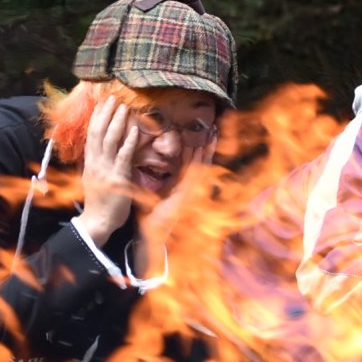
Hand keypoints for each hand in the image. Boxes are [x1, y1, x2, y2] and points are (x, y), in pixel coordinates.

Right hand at [75, 98, 139, 244]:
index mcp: (90, 161)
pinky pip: (123, 156)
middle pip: (98, 132)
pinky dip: (128, 142)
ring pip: (109, 140)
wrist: (97, 221)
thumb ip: (97, 162)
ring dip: (117, 122)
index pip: (91, 134)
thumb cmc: (99, 201)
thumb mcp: (93, 178)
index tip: (102, 103)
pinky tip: (134, 130)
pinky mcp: (117, 178)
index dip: (96, 117)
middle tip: (112, 98)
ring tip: (123, 107)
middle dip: (105, 113)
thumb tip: (99, 149)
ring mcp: (105, 169)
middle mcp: (95, 162)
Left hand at [142, 131, 218, 255]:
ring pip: (201, 165)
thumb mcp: (154, 194)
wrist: (154, 232)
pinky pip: (196, 173)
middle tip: (211, 130)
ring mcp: (192, 190)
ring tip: (211, 134)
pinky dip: (200, 160)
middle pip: (200, 162)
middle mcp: (189, 186)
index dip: (195, 150)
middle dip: (206, 146)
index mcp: (181, 186)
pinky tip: (201, 148)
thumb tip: (149, 166)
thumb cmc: (153, 216)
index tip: (198, 136)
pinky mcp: (190, 192)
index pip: (190, 163)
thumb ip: (157, 181)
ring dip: (207, 149)